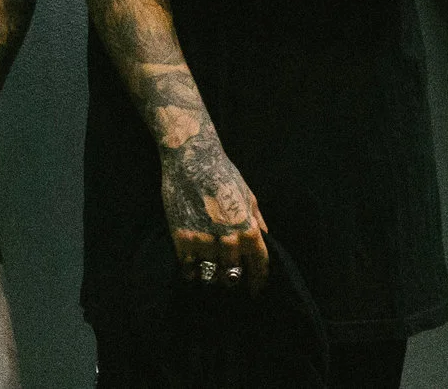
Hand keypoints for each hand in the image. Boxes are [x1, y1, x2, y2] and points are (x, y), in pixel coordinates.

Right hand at [159, 130, 269, 290]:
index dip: (258, 282)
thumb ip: (257, 222)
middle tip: (229, 278)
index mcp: (249, 230)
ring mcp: (204, 241)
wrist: (191, 158)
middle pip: (233, 276)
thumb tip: (265, 241)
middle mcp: (229, 241)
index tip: (255, 289)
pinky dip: (191, 271)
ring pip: (210, 276)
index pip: (259, 267)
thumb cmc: (224, 174)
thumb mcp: (249, 196)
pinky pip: (188, 269)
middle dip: (232, 279)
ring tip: (210, 274)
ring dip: (212, 276)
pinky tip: (192, 268)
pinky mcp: (182, 239)